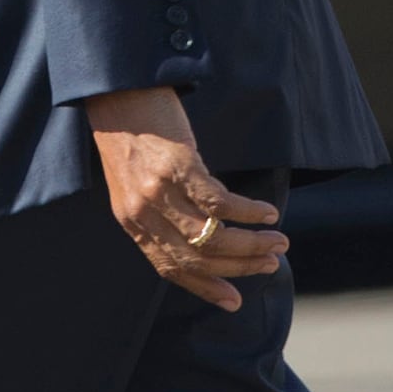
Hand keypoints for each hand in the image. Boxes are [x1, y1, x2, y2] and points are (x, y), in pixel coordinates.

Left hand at [83, 87, 287, 311]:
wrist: (115, 90)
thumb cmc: (129, 134)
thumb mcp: (135, 183)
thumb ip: (158, 212)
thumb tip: (198, 236)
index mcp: (132, 222)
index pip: (170, 269)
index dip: (205, 288)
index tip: (234, 300)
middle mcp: (143, 214)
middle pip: (196, 258)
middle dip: (239, 267)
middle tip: (270, 262)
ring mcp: (159, 192)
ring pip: (211, 237)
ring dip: (251, 244)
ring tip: (278, 241)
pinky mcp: (178, 166)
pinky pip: (219, 203)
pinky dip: (248, 213)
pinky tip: (267, 214)